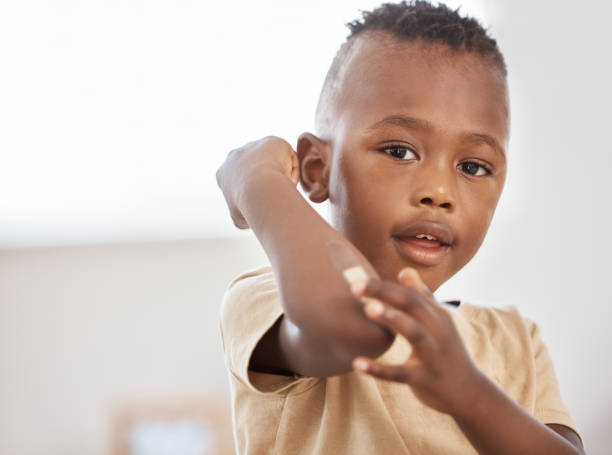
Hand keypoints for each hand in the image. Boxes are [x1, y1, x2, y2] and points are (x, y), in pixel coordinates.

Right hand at [216, 136, 299, 228]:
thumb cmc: (248, 206)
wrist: (259, 188)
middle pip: (256, 167)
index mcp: (224, 172)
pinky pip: (287, 157)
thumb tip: (250, 220)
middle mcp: (235, 155)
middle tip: (275, 195)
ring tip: (284, 190)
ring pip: (273, 161)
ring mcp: (254, 146)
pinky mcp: (272, 141)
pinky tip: (290, 182)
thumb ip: (243, 216)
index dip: (253, 192)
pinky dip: (292, 170)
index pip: (239, 179)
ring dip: (281, 175)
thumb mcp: (239, 219)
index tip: (262, 202)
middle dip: (266, 179)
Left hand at [350, 268, 485, 416]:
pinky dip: (379, 369)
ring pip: (414, 332)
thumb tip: (405, 270)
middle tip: (355, 285)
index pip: (409, 294)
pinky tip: (357, 363)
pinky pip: (400, 373)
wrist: (470, 393)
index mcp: (437, 315)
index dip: (384, 285)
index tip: (357, 278)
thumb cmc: (447, 353)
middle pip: (411, 304)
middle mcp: (437, 330)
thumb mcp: (440, 322)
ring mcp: (432, 355)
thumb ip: (422, 297)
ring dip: (392, 318)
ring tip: (367, 308)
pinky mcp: (424, 379)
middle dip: (384, 292)